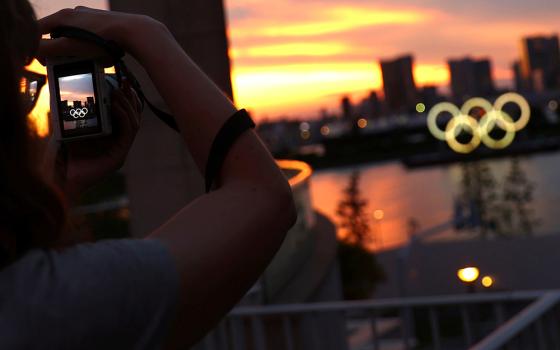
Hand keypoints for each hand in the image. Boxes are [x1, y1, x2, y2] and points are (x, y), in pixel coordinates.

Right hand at [37, 7, 170, 63]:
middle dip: (60, 50)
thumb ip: (47, 49)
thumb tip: (34, 52)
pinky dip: (92, 49)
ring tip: (87, 61)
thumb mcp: (70, 47)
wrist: (133, 33)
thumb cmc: (102, 40)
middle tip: (67, 63)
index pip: (39, 29)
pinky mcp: (105, 23)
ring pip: (76, 37)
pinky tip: (101, 57)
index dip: (36, 46)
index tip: (42, 60)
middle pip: (58, 34)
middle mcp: (76, 13)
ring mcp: (92, 17)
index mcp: (64, 16)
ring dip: (77, 51)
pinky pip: (92, 38)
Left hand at [54, 83, 140, 201]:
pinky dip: (123, 117)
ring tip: (118, 92)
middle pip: (134, 116)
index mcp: (111, 136)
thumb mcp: (71, 128)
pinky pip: (128, 133)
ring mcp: (121, 150)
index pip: (127, 114)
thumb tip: (71, 91)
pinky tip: (115, 106)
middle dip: (131, 97)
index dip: (127, 97)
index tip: (121, 81)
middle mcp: (119, 143)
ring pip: (134, 123)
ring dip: (127, 105)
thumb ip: (76, 114)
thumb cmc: (64, 155)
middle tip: (124, 82)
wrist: (61, 178)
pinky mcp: (119, 157)